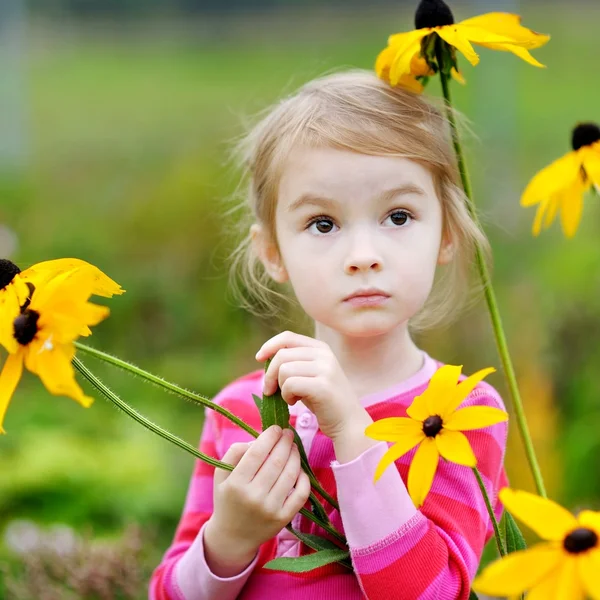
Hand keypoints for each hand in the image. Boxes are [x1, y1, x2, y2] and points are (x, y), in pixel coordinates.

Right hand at [205, 425, 310, 567]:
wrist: (232, 537)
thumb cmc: (227, 498)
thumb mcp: (221, 474)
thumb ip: (235, 452)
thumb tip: (259, 441)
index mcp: (235, 484)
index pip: (257, 453)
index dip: (269, 437)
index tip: (276, 428)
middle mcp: (253, 497)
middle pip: (276, 461)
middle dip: (285, 442)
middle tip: (288, 433)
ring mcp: (270, 509)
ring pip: (290, 475)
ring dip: (295, 456)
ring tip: (293, 447)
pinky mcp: (283, 519)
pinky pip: (300, 494)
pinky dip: (304, 478)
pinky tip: (299, 468)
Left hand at [255, 330, 362, 439]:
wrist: (348, 423)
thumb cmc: (323, 401)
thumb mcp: (309, 375)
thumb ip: (293, 363)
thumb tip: (265, 357)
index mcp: (320, 348)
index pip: (287, 337)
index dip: (269, 346)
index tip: (259, 358)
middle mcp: (324, 354)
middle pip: (281, 355)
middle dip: (269, 374)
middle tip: (269, 390)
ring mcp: (325, 369)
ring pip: (284, 370)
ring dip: (280, 387)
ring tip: (290, 397)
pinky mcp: (322, 386)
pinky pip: (290, 385)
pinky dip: (286, 396)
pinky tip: (294, 402)